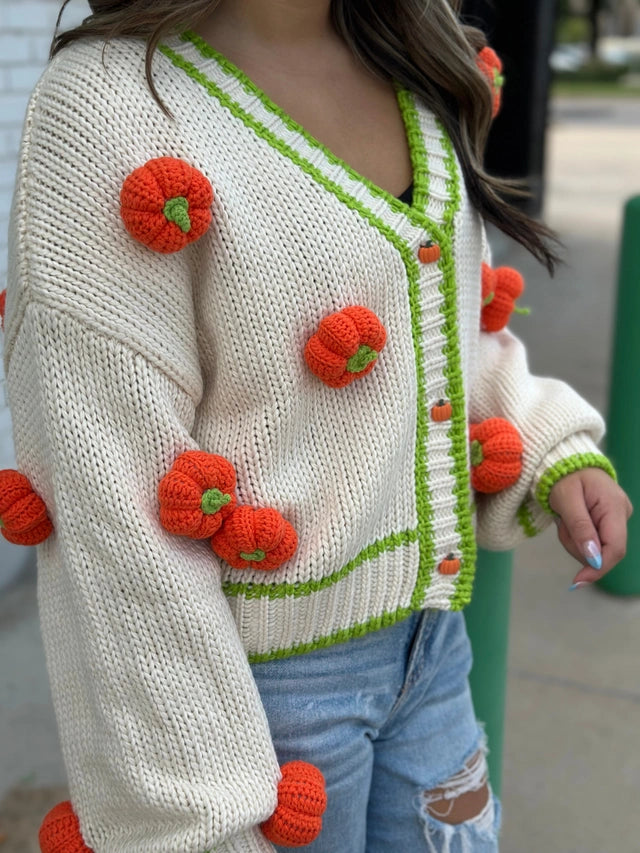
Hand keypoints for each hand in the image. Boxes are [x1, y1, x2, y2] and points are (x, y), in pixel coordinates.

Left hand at [548, 468, 632, 588]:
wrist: (564, 464)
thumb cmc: (563, 477)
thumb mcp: (566, 500)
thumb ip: (580, 528)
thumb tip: (593, 559)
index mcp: (614, 506)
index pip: (615, 547)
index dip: (599, 567)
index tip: (578, 581)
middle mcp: (622, 514)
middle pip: (605, 551)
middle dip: (578, 547)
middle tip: (561, 525)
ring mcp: (617, 519)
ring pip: (596, 549)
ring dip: (574, 541)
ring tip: (564, 519)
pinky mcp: (608, 523)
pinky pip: (592, 541)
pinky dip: (577, 537)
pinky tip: (570, 521)